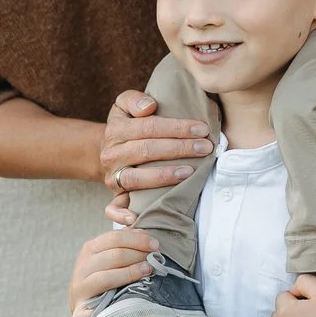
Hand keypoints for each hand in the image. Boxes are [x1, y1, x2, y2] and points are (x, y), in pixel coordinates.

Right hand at [70, 226, 159, 316]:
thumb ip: (124, 242)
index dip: (137, 239)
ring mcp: (80, 288)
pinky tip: (126, 301)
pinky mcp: (79, 311)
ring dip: (130, 273)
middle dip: (137, 255)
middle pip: (113, 256)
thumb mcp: (109, 255)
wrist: (83, 305)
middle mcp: (82, 267)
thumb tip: (144, 230)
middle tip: (154, 258)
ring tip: (148, 271)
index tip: (155, 244)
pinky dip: (109, 305)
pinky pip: (95, 306)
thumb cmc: (103, 276)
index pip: (114, 238)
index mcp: (90, 249)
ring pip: (106, 277)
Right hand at [99, 91, 210, 208]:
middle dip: (179, 149)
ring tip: (190, 172)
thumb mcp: (125, 105)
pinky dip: (123, 215)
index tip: (201, 129)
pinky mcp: (114, 196)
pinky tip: (139, 217)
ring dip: (164, 176)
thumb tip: (149, 106)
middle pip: (146, 151)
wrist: (110, 151)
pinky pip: (113, 209)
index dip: (176, 128)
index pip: (148, 127)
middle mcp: (111, 154)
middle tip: (205, 148)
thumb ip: (134, 100)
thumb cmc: (128, 126)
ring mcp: (112, 177)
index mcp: (115, 130)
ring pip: (136, 179)